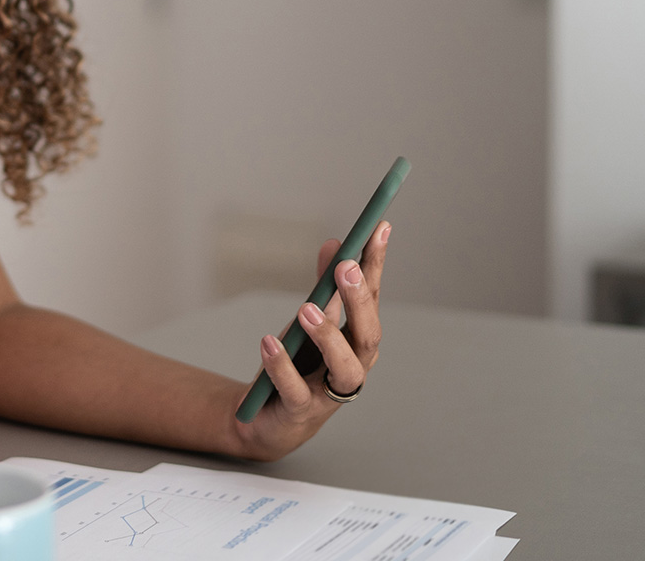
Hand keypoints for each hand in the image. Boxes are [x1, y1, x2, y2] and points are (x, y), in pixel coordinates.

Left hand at [229, 222, 389, 461]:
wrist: (265, 416)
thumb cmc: (298, 366)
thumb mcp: (308, 320)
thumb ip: (323, 286)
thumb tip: (334, 243)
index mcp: (358, 340)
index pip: (372, 298)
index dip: (377, 264)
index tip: (380, 227)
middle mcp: (353, 366)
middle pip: (368, 334)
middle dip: (359, 299)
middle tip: (345, 267)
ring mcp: (329, 393)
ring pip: (345, 368)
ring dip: (329, 335)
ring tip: (305, 308)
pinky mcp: (300, 411)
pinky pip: (295, 390)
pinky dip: (282, 366)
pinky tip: (267, 343)